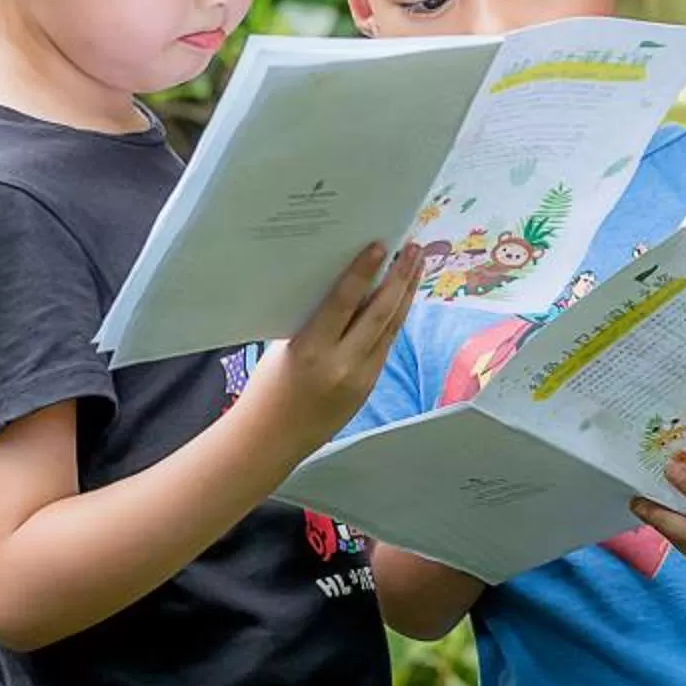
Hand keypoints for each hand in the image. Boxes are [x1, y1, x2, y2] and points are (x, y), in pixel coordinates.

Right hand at [243, 241, 423, 454]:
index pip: (344, 302)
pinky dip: (394, 319)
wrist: (272, 440)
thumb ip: (314, 319)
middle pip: (379, 313)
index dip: (364, 272)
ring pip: (391, 328)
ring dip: (406, 294)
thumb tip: (343, 284)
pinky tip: (402, 299)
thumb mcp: (283, 346)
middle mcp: (341, 364)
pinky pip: (385, 345)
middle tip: (414, 248)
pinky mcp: (369, 387)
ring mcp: (360, 378)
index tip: (381, 246)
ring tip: (417, 266)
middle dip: (400, 278)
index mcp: (311, 349)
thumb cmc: (268, 388)